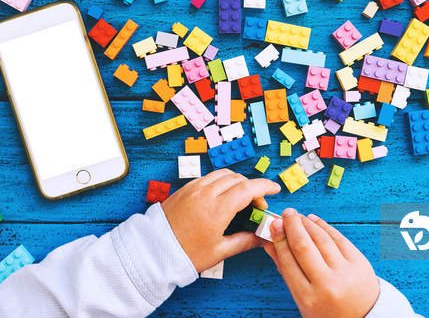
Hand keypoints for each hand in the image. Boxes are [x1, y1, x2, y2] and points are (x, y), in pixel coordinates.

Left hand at [161, 169, 280, 271]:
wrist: (152, 251)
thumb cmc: (184, 254)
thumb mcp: (218, 251)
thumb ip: (243, 241)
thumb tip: (260, 238)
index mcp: (217, 209)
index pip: (248, 188)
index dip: (265, 186)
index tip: (275, 188)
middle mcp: (206, 194)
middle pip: (238, 179)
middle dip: (252, 187)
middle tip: (257, 205)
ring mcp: (193, 189)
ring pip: (223, 175)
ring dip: (237, 182)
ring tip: (240, 200)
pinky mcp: (184, 189)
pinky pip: (208, 178)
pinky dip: (221, 182)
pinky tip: (222, 197)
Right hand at [264, 209, 379, 317]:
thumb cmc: (328, 312)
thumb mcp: (303, 300)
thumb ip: (286, 272)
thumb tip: (270, 245)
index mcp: (308, 297)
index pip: (288, 260)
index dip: (279, 239)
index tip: (274, 226)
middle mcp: (327, 284)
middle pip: (303, 246)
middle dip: (292, 226)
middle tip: (285, 214)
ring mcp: (345, 272)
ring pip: (321, 238)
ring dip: (307, 223)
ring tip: (297, 217)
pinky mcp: (359, 262)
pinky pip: (338, 238)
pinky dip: (324, 226)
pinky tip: (314, 221)